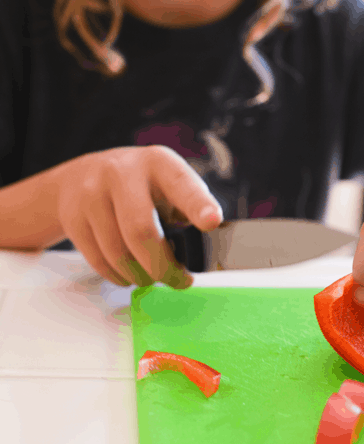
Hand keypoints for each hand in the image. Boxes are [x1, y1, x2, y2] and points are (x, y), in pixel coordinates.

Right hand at [55, 145, 222, 287]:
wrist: (80, 177)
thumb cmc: (139, 186)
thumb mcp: (167, 184)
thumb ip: (188, 210)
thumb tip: (205, 254)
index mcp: (158, 163)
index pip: (182, 185)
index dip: (198, 205)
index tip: (212, 222)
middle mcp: (122, 172)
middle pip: (142, 231)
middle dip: (163, 267)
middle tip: (179, 281)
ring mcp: (91, 193)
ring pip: (118, 253)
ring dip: (141, 276)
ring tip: (152, 277)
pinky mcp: (72, 216)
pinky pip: (99, 261)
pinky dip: (119, 276)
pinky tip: (129, 273)